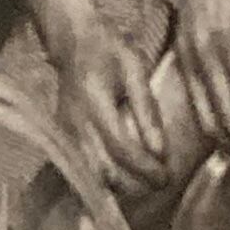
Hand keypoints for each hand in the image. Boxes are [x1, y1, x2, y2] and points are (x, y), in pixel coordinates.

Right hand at [32, 0, 172, 200]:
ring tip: (144, 184)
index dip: (145, 168)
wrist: (73, 43)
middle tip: (160, 183)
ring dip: (118, 186)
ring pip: (90, 175)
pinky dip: (102, 179)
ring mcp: (65, 135)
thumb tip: (159, 151)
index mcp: (95, 105)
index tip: (167, 176)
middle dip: (133, 184)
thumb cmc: (109, 50)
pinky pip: (81, 169)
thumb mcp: (135, 70)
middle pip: (102, 171)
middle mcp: (75, 125)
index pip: (121, 149)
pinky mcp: (62, 139)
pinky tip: (122, 179)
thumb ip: (146, 110)